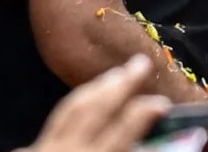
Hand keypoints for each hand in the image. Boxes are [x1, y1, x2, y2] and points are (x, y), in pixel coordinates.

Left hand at [22, 54, 170, 151]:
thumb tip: (143, 146)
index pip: (123, 130)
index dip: (144, 112)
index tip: (161, 102)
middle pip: (96, 109)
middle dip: (120, 84)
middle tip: (140, 64)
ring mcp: (46, 149)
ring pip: (72, 109)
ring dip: (97, 88)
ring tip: (116, 75)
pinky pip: (57, 121)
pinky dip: (76, 106)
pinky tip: (86, 100)